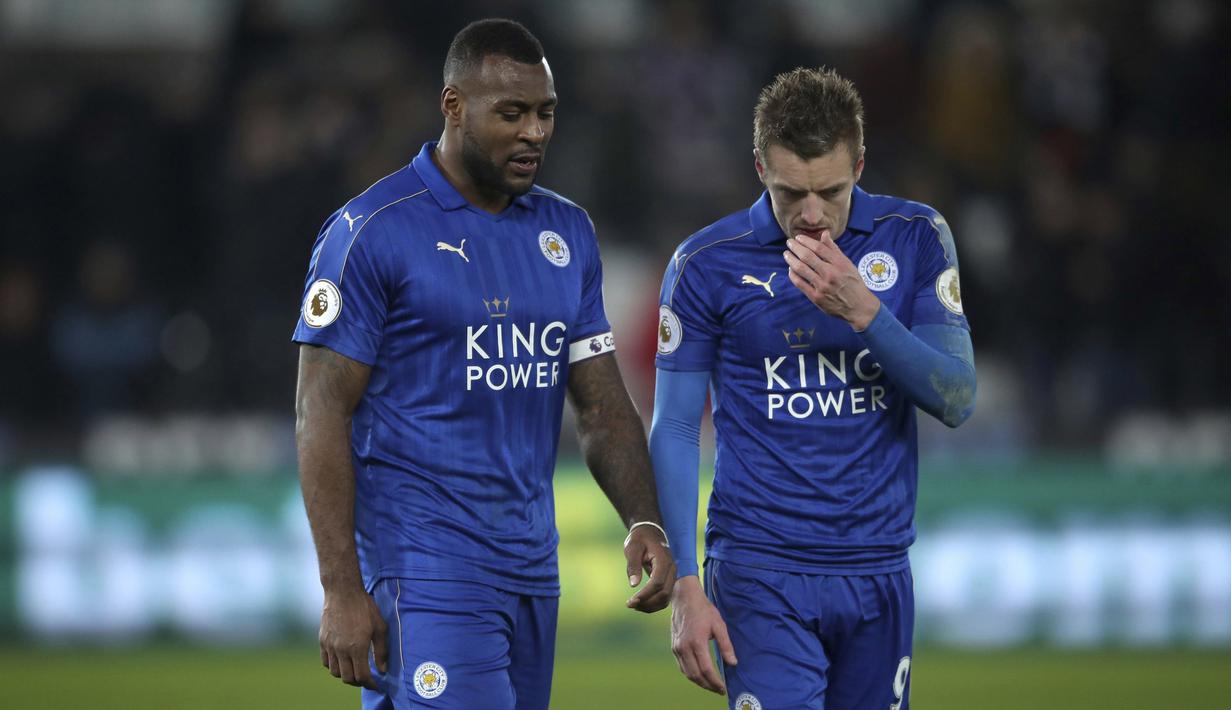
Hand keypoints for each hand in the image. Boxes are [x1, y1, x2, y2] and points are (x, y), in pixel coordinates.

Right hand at [319, 586, 387, 689]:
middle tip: (366, 678)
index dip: (370, 684)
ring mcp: (330, 646)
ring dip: (346, 675)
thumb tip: (383, 669)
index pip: (362, 676)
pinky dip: (334, 666)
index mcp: (357, 647)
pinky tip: (342, 660)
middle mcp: (341, 650)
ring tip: (354, 670)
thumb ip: (382, 651)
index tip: (375, 685)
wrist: (343, 592)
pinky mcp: (322, 641)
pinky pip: (326, 662)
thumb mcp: (380, 627)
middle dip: (358, 682)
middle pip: (347, 678)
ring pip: (335, 672)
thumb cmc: (365, 608)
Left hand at [624, 524, 674, 611]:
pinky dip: (653, 603)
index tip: (630, 601)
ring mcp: (672, 576)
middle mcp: (672, 569)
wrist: (650, 533)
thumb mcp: (632, 547)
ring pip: (666, 598)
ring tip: (633, 605)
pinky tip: (640, 603)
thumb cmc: (640, 539)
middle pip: (664, 593)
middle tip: (629, 605)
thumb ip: (633, 565)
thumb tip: (634, 585)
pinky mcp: (669, 580)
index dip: (645, 594)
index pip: (657, 583)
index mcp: (663, 560)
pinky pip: (664, 596)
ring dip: (650, 606)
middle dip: (647, 603)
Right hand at [670, 576, 736, 693]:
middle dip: (708, 686)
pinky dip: (691, 674)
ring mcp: (677, 648)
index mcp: (697, 642)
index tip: (723, 688)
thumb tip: (733, 663)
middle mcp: (684, 648)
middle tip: (718, 690)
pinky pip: (682, 666)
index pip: (706, 670)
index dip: (715, 682)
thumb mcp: (719, 625)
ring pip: (687, 673)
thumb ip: (726, 645)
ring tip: (710, 685)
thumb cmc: (704, 610)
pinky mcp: (674, 647)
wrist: (685, 599)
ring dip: (699, 682)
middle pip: (695, 675)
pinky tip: (699, 675)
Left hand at [784, 230, 880, 329]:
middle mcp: (830, 273)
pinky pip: (800, 283)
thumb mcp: (847, 264)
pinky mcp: (816, 297)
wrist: (858, 307)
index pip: (818, 248)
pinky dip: (793, 275)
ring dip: (791, 259)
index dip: (806, 241)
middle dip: (795, 247)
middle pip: (807, 256)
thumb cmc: (853, 283)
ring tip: (786, 254)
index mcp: (839, 263)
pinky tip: (790, 269)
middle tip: (789, 242)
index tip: (798, 237)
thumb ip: (834, 249)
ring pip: (801, 269)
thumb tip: (824, 233)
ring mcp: (822, 286)